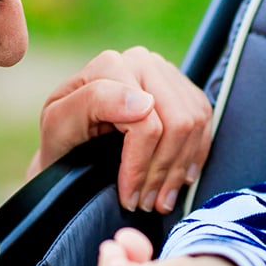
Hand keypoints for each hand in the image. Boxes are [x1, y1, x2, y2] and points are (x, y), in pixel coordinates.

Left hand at [29, 47, 211, 214]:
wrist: (71, 147)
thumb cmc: (63, 140)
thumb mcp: (59, 124)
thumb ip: (93, 103)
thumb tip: (145, 103)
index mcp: (111, 65)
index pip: (145, 121)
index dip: (140, 166)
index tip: (129, 197)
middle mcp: (143, 61)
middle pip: (177, 123)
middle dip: (162, 172)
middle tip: (147, 204)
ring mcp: (167, 74)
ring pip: (194, 124)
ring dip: (179, 170)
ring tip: (160, 199)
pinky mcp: (184, 91)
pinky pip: (205, 122)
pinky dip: (194, 157)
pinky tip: (178, 179)